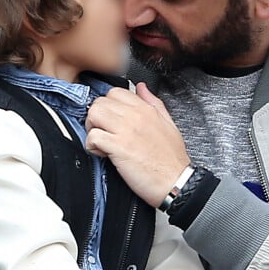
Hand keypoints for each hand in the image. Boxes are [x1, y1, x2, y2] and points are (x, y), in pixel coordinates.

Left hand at [86, 82, 191, 207]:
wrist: (176, 181)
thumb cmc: (171, 158)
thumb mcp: (168, 123)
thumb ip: (153, 102)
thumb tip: (141, 88)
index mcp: (146, 109)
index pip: (115, 93)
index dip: (108, 106)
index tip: (111, 120)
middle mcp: (135, 116)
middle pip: (100, 102)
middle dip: (96, 117)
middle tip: (103, 132)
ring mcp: (126, 130)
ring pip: (93, 114)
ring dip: (92, 128)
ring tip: (101, 141)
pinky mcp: (118, 147)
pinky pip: (93, 137)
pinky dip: (92, 146)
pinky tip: (102, 153)